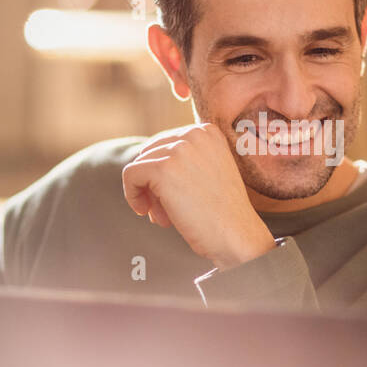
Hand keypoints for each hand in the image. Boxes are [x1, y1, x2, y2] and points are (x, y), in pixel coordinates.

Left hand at [122, 124, 274, 269]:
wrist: (236, 235)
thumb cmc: (223, 212)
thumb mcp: (209, 171)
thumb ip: (184, 159)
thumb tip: (143, 161)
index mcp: (207, 131)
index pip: (166, 144)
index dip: (164, 173)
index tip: (174, 196)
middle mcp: (194, 133)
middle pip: (151, 153)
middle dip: (153, 183)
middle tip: (166, 210)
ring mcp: (179, 149)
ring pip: (140, 165)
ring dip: (148, 194)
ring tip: (164, 217)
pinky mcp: (163, 168)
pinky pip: (130, 175)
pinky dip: (132, 195)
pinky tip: (144, 212)